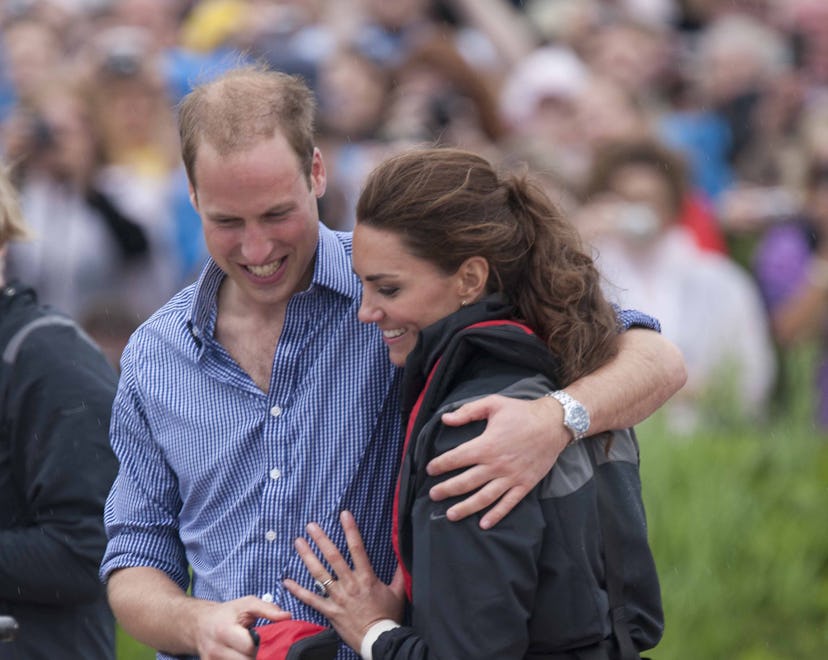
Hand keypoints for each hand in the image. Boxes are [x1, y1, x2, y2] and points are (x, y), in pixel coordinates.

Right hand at [192, 596, 290, 658]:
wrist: (200, 625)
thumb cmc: (227, 613)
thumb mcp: (247, 604)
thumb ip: (268, 609)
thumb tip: (287, 617)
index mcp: (224, 630)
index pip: (249, 647)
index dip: (263, 645)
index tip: (269, 641)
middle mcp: (215, 650)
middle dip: (259, 657)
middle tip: (266, 649)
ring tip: (256, 652)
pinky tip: (247, 655)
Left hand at [284, 511, 405, 651]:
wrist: (378, 640)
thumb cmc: (388, 616)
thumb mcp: (398, 592)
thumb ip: (400, 573)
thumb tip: (404, 556)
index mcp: (367, 577)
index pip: (357, 548)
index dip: (350, 530)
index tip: (344, 514)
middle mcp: (350, 584)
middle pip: (333, 557)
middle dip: (321, 539)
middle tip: (311, 526)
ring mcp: (338, 597)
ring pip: (320, 574)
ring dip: (308, 557)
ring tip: (298, 543)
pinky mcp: (330, 611)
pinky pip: (311, 599)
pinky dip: (298, 591)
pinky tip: (287, 581)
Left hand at [428, 394, 568, 528]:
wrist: (554, 423)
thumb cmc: (522, 412)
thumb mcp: (493, 404)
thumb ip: (468, 411)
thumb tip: (445, 419)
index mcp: (486, 445)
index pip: (456, 458)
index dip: (440, 464)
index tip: (430, 469)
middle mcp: (496, 465)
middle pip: (466, 482)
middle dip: (446, 490)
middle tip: (433, 495)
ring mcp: (511, 477)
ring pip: (484, 497)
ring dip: (466, 508)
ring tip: (450, 514)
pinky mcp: (525, 484)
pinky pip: (508, 503)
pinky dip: (496, 515)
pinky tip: (484, 524)